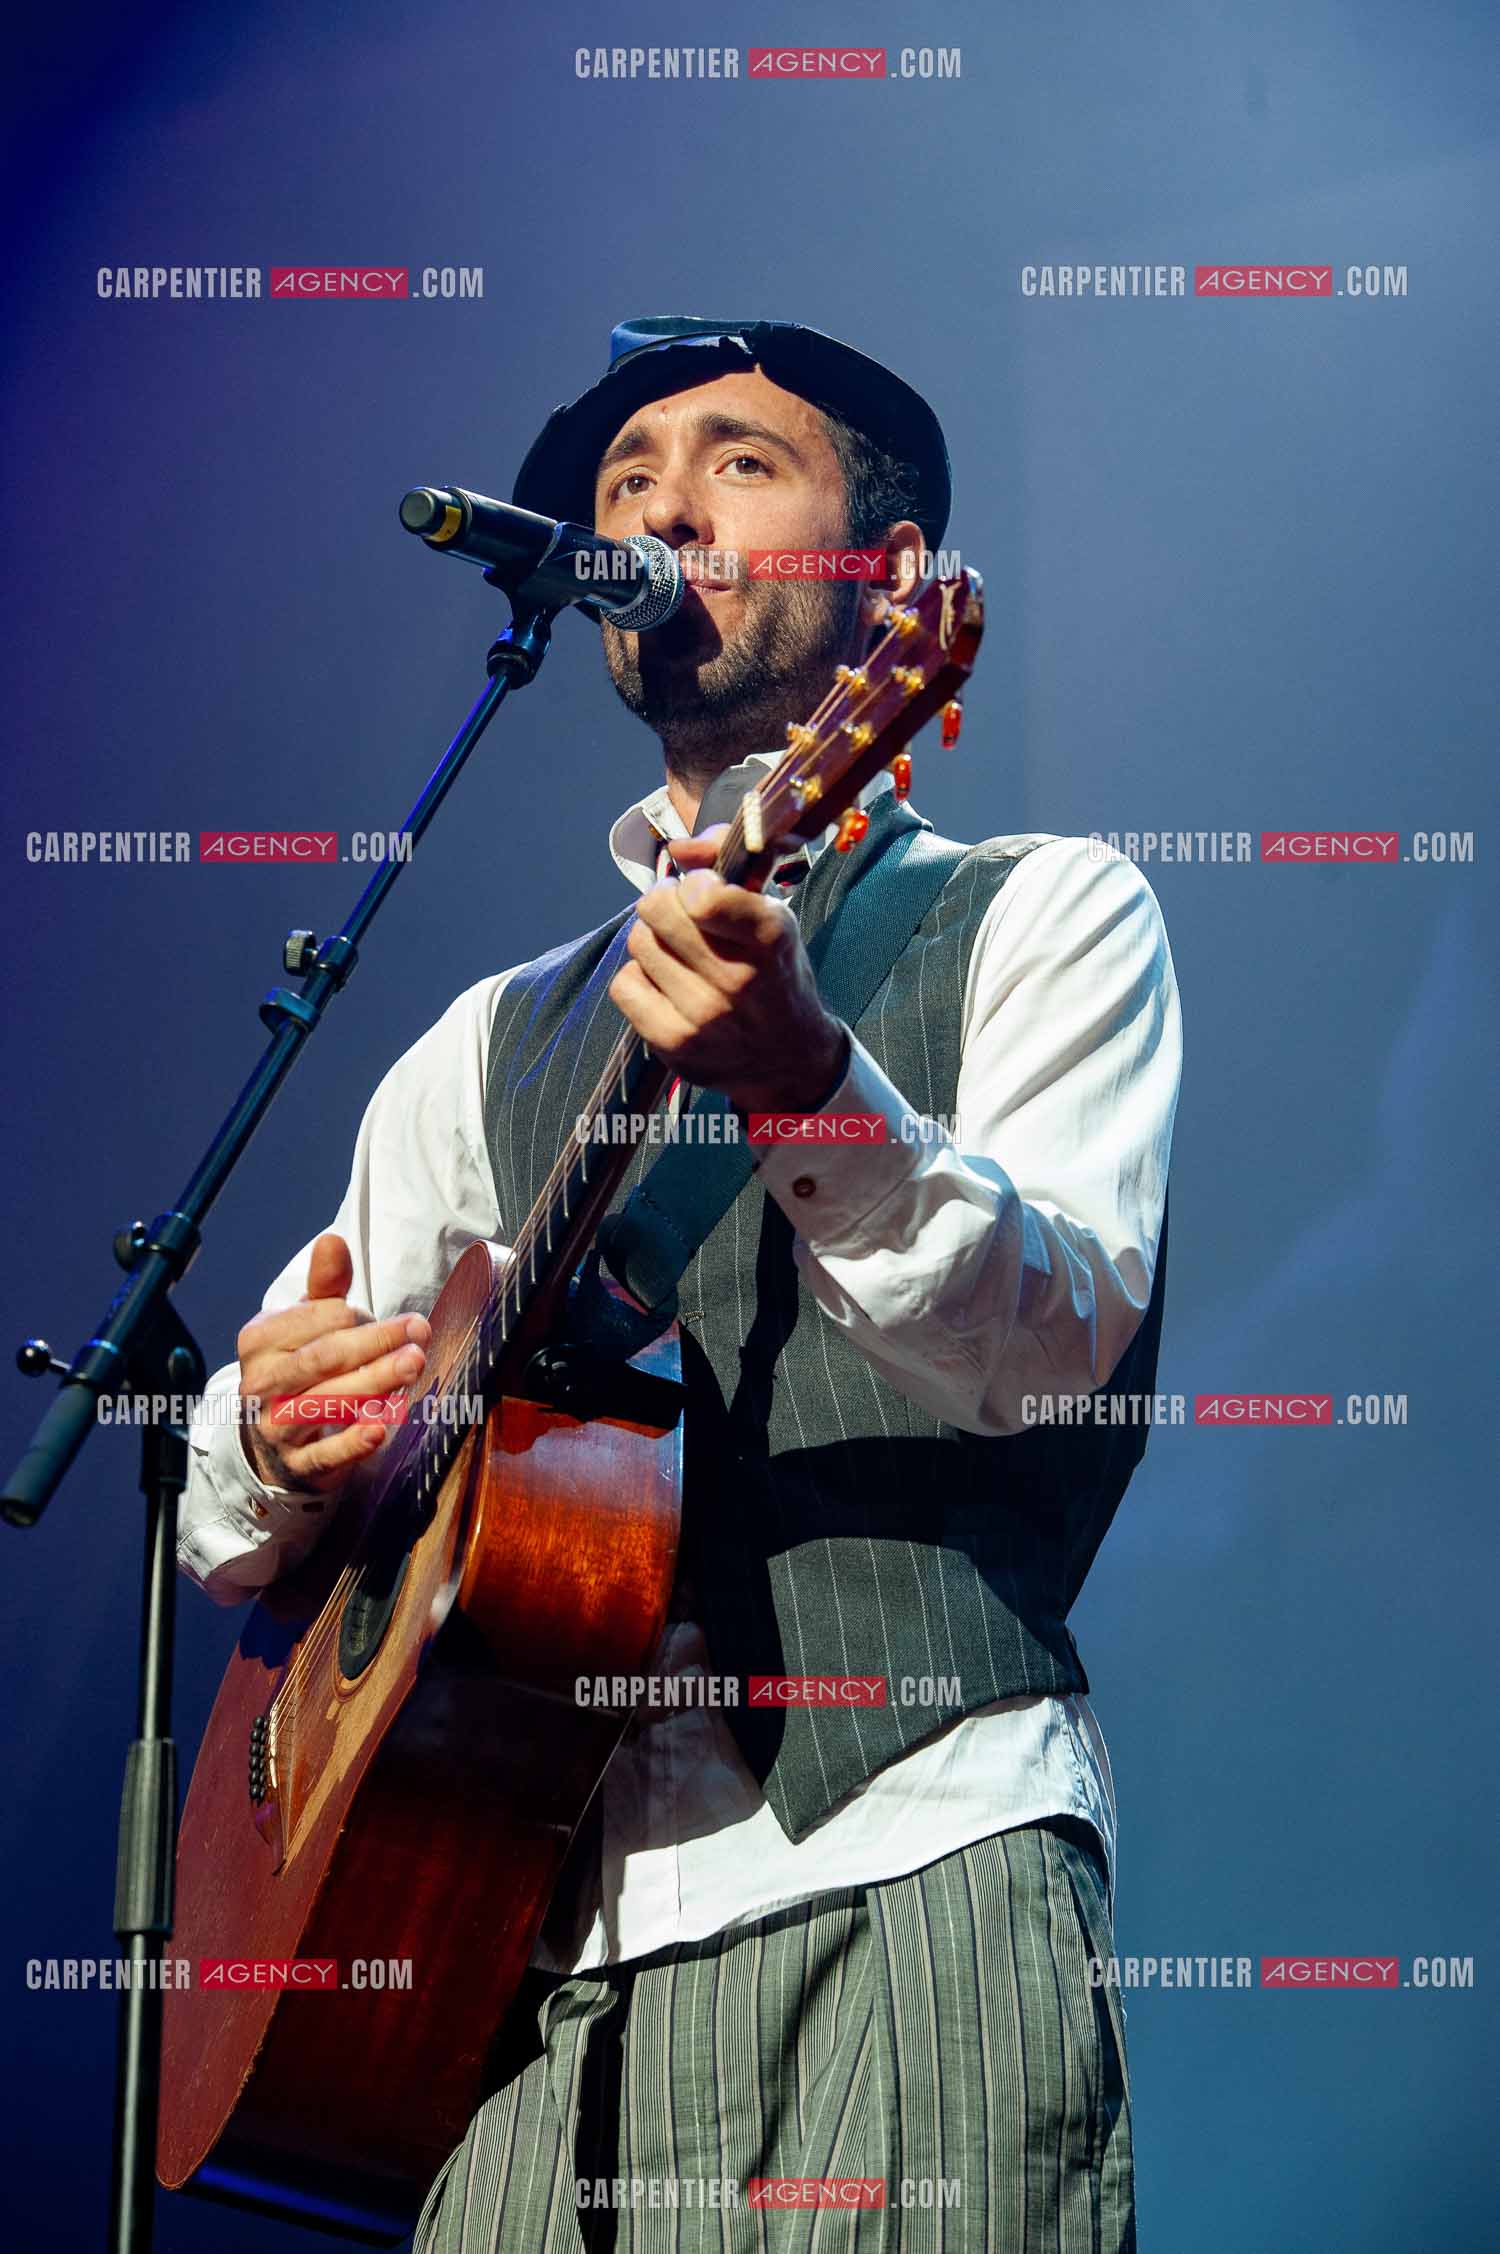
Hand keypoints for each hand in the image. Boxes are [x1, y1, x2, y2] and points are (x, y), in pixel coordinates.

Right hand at [237, 1233, 429, 1491]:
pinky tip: (381, 1429)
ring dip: (372, 1384)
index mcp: (260, 1340)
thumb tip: (332, 1239)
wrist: (274, 1436)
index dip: (359, 1317)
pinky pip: (324, 1455)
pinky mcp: (297, 1465)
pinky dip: (352, 1443)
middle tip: (420, 1332)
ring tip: (413, 1367)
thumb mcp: (307, 1322)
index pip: (316, 1321)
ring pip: (324, 1404)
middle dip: (374, 1344)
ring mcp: (275, 1426)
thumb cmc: (303, 1363)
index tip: (400, 1320)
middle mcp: (261, 1382)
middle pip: (323, 1359)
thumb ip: (325, 1284)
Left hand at [608, 827, 848, 1113]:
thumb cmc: (775, 972)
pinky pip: (625, 985)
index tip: (705, 895)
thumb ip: (726, 864)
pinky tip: (666, 986)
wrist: (790, 1058)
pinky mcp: (673, 1043)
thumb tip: (677, 848)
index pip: (702, 894)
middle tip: (681, 919)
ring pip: (639, 944)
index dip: (695, 884)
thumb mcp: (771, 913)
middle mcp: (737, 979)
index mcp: (769, 937)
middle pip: (657, 909)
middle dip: (665, 904)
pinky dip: (640, 979)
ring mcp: (703, 1015)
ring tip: (679, 956)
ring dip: (654, 942)